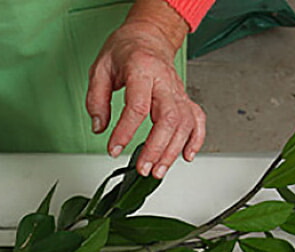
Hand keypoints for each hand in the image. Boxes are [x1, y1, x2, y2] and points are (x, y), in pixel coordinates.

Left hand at [86, 2, 205, 178]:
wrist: (148, 37)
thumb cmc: (125, 51)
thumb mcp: (100, 68)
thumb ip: (97, 99)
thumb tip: (99, 127)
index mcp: (142, 69)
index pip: (137, 106)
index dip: (125, 132)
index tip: (114, 149)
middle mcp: (165, 81)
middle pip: (169, 118)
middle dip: (156, 148)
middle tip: (143, 168)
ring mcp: (178, 91)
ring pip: (184, 123)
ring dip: (172, 151)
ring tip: (157, 171)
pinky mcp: (184, 99)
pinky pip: (197, 120)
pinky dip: (195, 140)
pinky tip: (186, 156)